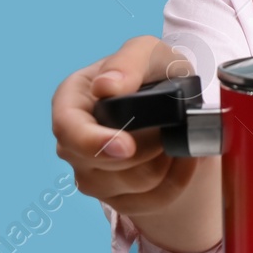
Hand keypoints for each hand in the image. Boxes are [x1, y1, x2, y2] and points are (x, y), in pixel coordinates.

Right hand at [50, 35, 205, 219]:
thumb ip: (128, 62)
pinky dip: (177, 180)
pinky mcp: (117, 197)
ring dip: (165, 162)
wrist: (175, 101)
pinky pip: (152, 200)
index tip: (127, 146)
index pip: (68, 131)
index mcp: (70, 102)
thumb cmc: (153, 72)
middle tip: (169, 126)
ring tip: (176, 138)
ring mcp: (91, 174)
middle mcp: (72, 143)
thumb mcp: (147, 52)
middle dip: (147, 149)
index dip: (94, 143)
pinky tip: (185, 158)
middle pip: (103, 166)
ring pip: (133, 186)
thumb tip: (106, 87)